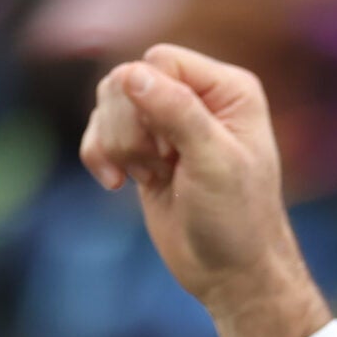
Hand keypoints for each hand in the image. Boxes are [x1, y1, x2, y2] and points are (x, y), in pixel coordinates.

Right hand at [79, 44, 330, 336]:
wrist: (231, 275)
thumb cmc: (237, 221)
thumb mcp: (215, 163)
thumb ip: (178, 113)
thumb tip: (131, 74)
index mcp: (229, 91)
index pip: (161, 62)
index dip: (150, 100)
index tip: (170, 149)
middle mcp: (199, 99)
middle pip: (128, 78)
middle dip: (129, 126)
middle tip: (158, 165)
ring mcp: (169, 124)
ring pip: (109, 102)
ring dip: (115, 143)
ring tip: (146, 176)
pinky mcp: (145, 151)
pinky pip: (100, 130)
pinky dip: (99, 154)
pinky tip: (115, 183)